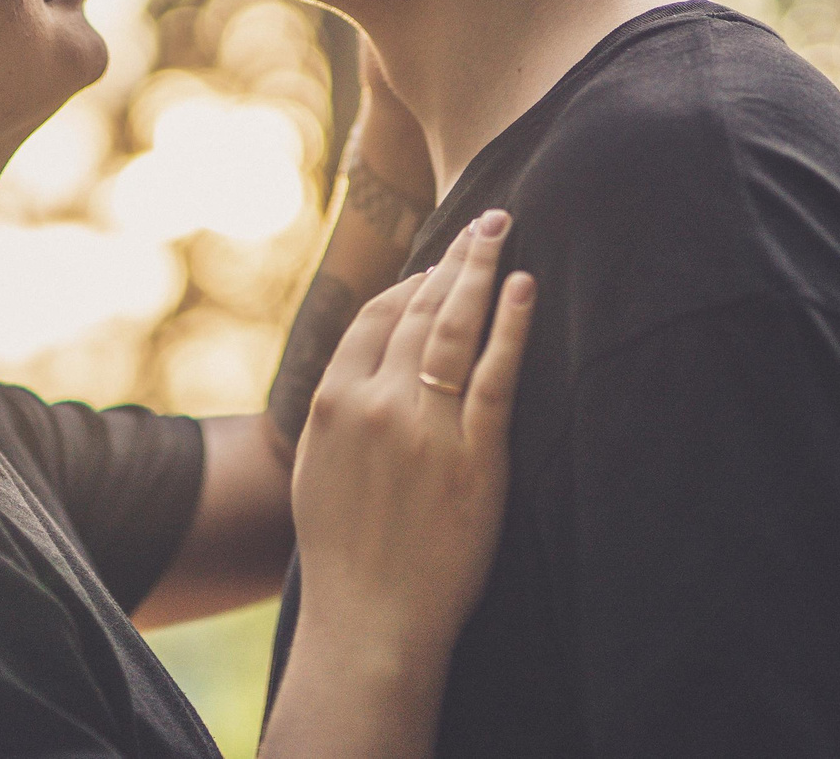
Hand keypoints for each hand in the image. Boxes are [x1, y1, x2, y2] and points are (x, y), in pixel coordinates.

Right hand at [290, 211, 534, 660]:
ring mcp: (426, 428)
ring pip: (455, 329)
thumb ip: (338, 408)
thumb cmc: (344, 552)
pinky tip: (523, 287)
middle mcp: (377, 403)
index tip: (439, 264)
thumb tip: (362, 364)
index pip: (376, 316)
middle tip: (485, 219)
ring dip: (480, 272)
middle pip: (420, 310)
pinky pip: (496, 376)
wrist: (372, 620)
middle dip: (454, 259)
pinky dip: (511, 325)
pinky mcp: (475, 458)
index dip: (412, 282)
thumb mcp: (316, 467)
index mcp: (333, 401)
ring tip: (501, 233)